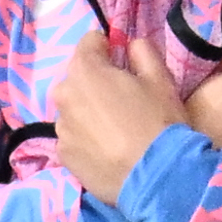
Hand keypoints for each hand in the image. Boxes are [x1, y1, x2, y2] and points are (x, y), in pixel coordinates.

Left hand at [53, 29, 193, 204]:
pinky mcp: (63, 156)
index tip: (123, 60)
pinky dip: (87, 138)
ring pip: (75, 109)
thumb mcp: (160, 78)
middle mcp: (63, 95)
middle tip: (123, 99)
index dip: (108, 48)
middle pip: (78, 78)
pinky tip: (108, 150)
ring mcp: (61, 128)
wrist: (156, 178)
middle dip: (97, 81)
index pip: (89, 42)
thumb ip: (142, 51)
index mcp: (84, 70)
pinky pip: (74, 137)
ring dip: (89, 111)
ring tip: (116, 130)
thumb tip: (130, 45)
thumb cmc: (159, 122)